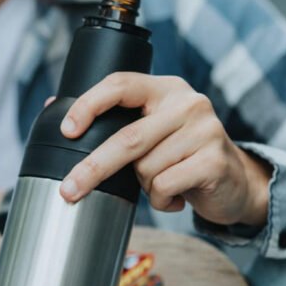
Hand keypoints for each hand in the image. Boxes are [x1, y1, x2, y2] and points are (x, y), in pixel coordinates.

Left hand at [58, 73, 271, 226]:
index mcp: (164, 89)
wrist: (232, 180)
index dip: (88, 104)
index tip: (67, 130)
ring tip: (162, 183)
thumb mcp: (150, 131)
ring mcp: (204, 130)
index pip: (120, 85)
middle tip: (69, 190)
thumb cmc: (180, 154)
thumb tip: (52, 111)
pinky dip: (161, 200)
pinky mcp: (214, 159)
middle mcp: (186, 103)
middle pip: (127, 138)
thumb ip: (114, 123)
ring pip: (145, 168)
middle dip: (92, 168)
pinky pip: (164, 186)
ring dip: (144, 186)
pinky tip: (177, 196)